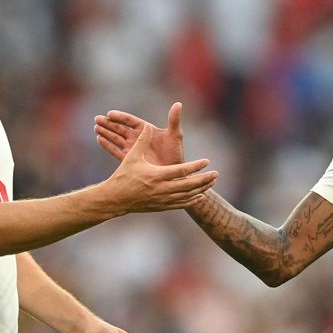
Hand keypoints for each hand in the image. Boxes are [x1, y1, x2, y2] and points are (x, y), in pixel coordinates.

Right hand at [95, 101, 186, 165]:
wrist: (172, 174)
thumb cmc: (176, 154)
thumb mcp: (175, 135)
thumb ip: (174, 120)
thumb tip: (178, 103)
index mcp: (146, 130)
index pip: (129, 121)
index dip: (119, 117)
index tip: (109, 113)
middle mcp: (137, 138)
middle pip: (120, 128)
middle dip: (108, 123)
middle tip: (97, 119)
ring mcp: (133, 149)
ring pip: (116, 138)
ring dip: (106, 132)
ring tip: (96, 127)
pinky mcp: (130, 159)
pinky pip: (116, 151)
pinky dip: (108, 145)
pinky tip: (99, 139)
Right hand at [102, 108, 216, 211]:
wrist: (115, 199)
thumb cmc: (123, 176)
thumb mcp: (132, 157)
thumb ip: (142, 142)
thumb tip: (147, 126)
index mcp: (156, 175)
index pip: (181, 171)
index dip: (195, 166)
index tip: (206, 161)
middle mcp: (162, 189)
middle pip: (189, 185)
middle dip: (204, 180)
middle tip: (216, 174)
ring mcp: (162, 200)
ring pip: (187, 196)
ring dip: (201, 189)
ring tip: (211, 183)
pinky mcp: (161, 207)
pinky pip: (180, 205)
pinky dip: (192, 201)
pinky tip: (200, 196)